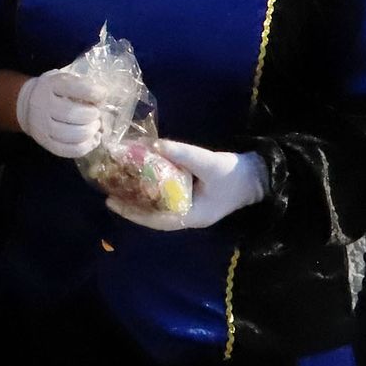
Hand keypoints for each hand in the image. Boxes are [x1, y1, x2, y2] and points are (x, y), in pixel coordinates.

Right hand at [15, 68, 103, 157]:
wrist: (28, 105)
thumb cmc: (54, 91)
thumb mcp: (65, 80)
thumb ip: (83, 86)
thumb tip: (103, 102)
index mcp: (51, 85)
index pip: (77, 88)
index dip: (95, 93)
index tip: (101, 95)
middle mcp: (44, 105)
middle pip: (75, 114)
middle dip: (93, 115)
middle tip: (96, 113)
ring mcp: (43, 127)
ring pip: (75, 135)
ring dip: (92, 131)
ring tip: (94, 126)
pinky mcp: (47, 143)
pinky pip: (71, 150)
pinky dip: (88, 146)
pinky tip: (92, 138)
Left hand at [107, 140, 267, 230]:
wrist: (257, 175)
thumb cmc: (234, 173)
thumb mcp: (210, 163)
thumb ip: (183, 155)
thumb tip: (154, 145)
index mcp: (194, 215)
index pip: (158, 220)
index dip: (135, 213)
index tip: (114, 203)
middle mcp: (189, 216)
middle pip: (154, 217)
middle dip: (132, 207)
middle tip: (108, 196)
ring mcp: (190, 209)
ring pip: (158, 209)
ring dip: (139, 200)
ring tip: (117, 189)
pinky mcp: (190, 199)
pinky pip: (165, 200)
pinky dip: (150, 192)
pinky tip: (137, 182)